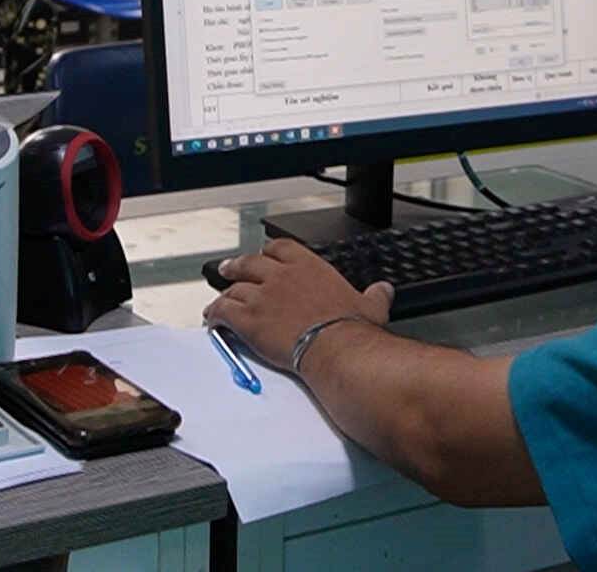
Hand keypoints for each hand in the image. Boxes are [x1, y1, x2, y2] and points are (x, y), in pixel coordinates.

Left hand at [203, 239, 393, 370]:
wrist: (336, 347)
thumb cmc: (352, 329)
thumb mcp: (371, 306)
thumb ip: (375, 295)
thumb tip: (384, 290)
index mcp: (308, 266)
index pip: (280, 248)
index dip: (268, 251)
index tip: (264, 256)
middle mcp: (281, 276)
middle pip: (249, 263)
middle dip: (237, 266)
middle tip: (229, 268)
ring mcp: (262, 296)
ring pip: (234, 288)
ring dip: (225, 294)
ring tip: (219, 299)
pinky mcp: (249, 319)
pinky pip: (224, 311)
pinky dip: (215, 313)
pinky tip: (212, 318)